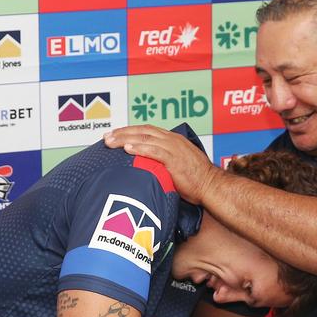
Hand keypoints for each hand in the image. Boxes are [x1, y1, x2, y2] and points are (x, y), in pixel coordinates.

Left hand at [104, 125, 220, 204]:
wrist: (210, 186)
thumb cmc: (196, 179)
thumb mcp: (178, 164)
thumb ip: (163, 160)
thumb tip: (147, 165)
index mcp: (173, 139)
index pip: (147, 129)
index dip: (129, 130)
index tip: (115, 135)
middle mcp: (172, 140)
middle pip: (142, 130)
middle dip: (122, 132)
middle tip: (106, 137)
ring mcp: (173, 148)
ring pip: (144, 138)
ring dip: (125, 138)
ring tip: (110, 142)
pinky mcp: (174, 159)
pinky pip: (153, 151)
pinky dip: (139, 148)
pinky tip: (127, 148)